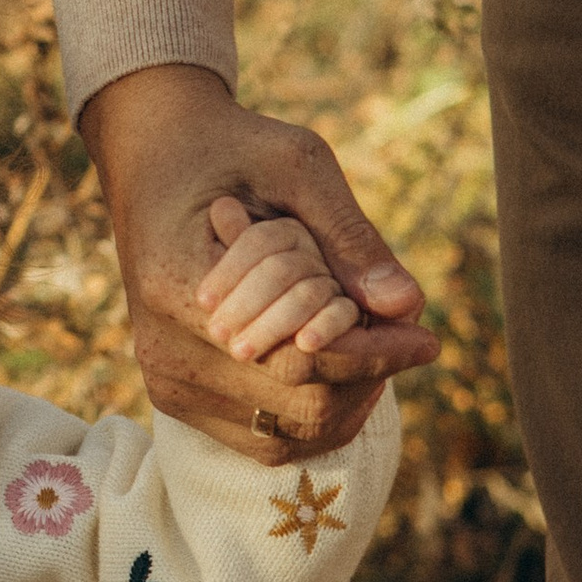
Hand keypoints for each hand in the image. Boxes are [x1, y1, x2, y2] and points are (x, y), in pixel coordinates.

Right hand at [76, 63, 436, 461]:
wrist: (153, 156)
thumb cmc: (229, 148)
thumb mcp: (296, 165)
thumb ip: (349, 236)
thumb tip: (409, 305)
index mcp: (181, 287)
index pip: (299, 356)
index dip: (375, 354)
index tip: (428, 338)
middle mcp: (165, 349)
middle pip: (298, 403)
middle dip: (365, 376)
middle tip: (408, 341)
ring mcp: (167, 380)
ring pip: (286, 429)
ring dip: (343, 398)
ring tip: (375, 352)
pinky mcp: (175, 394)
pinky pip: (262, 434)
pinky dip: (311, 409)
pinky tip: (337, 368)